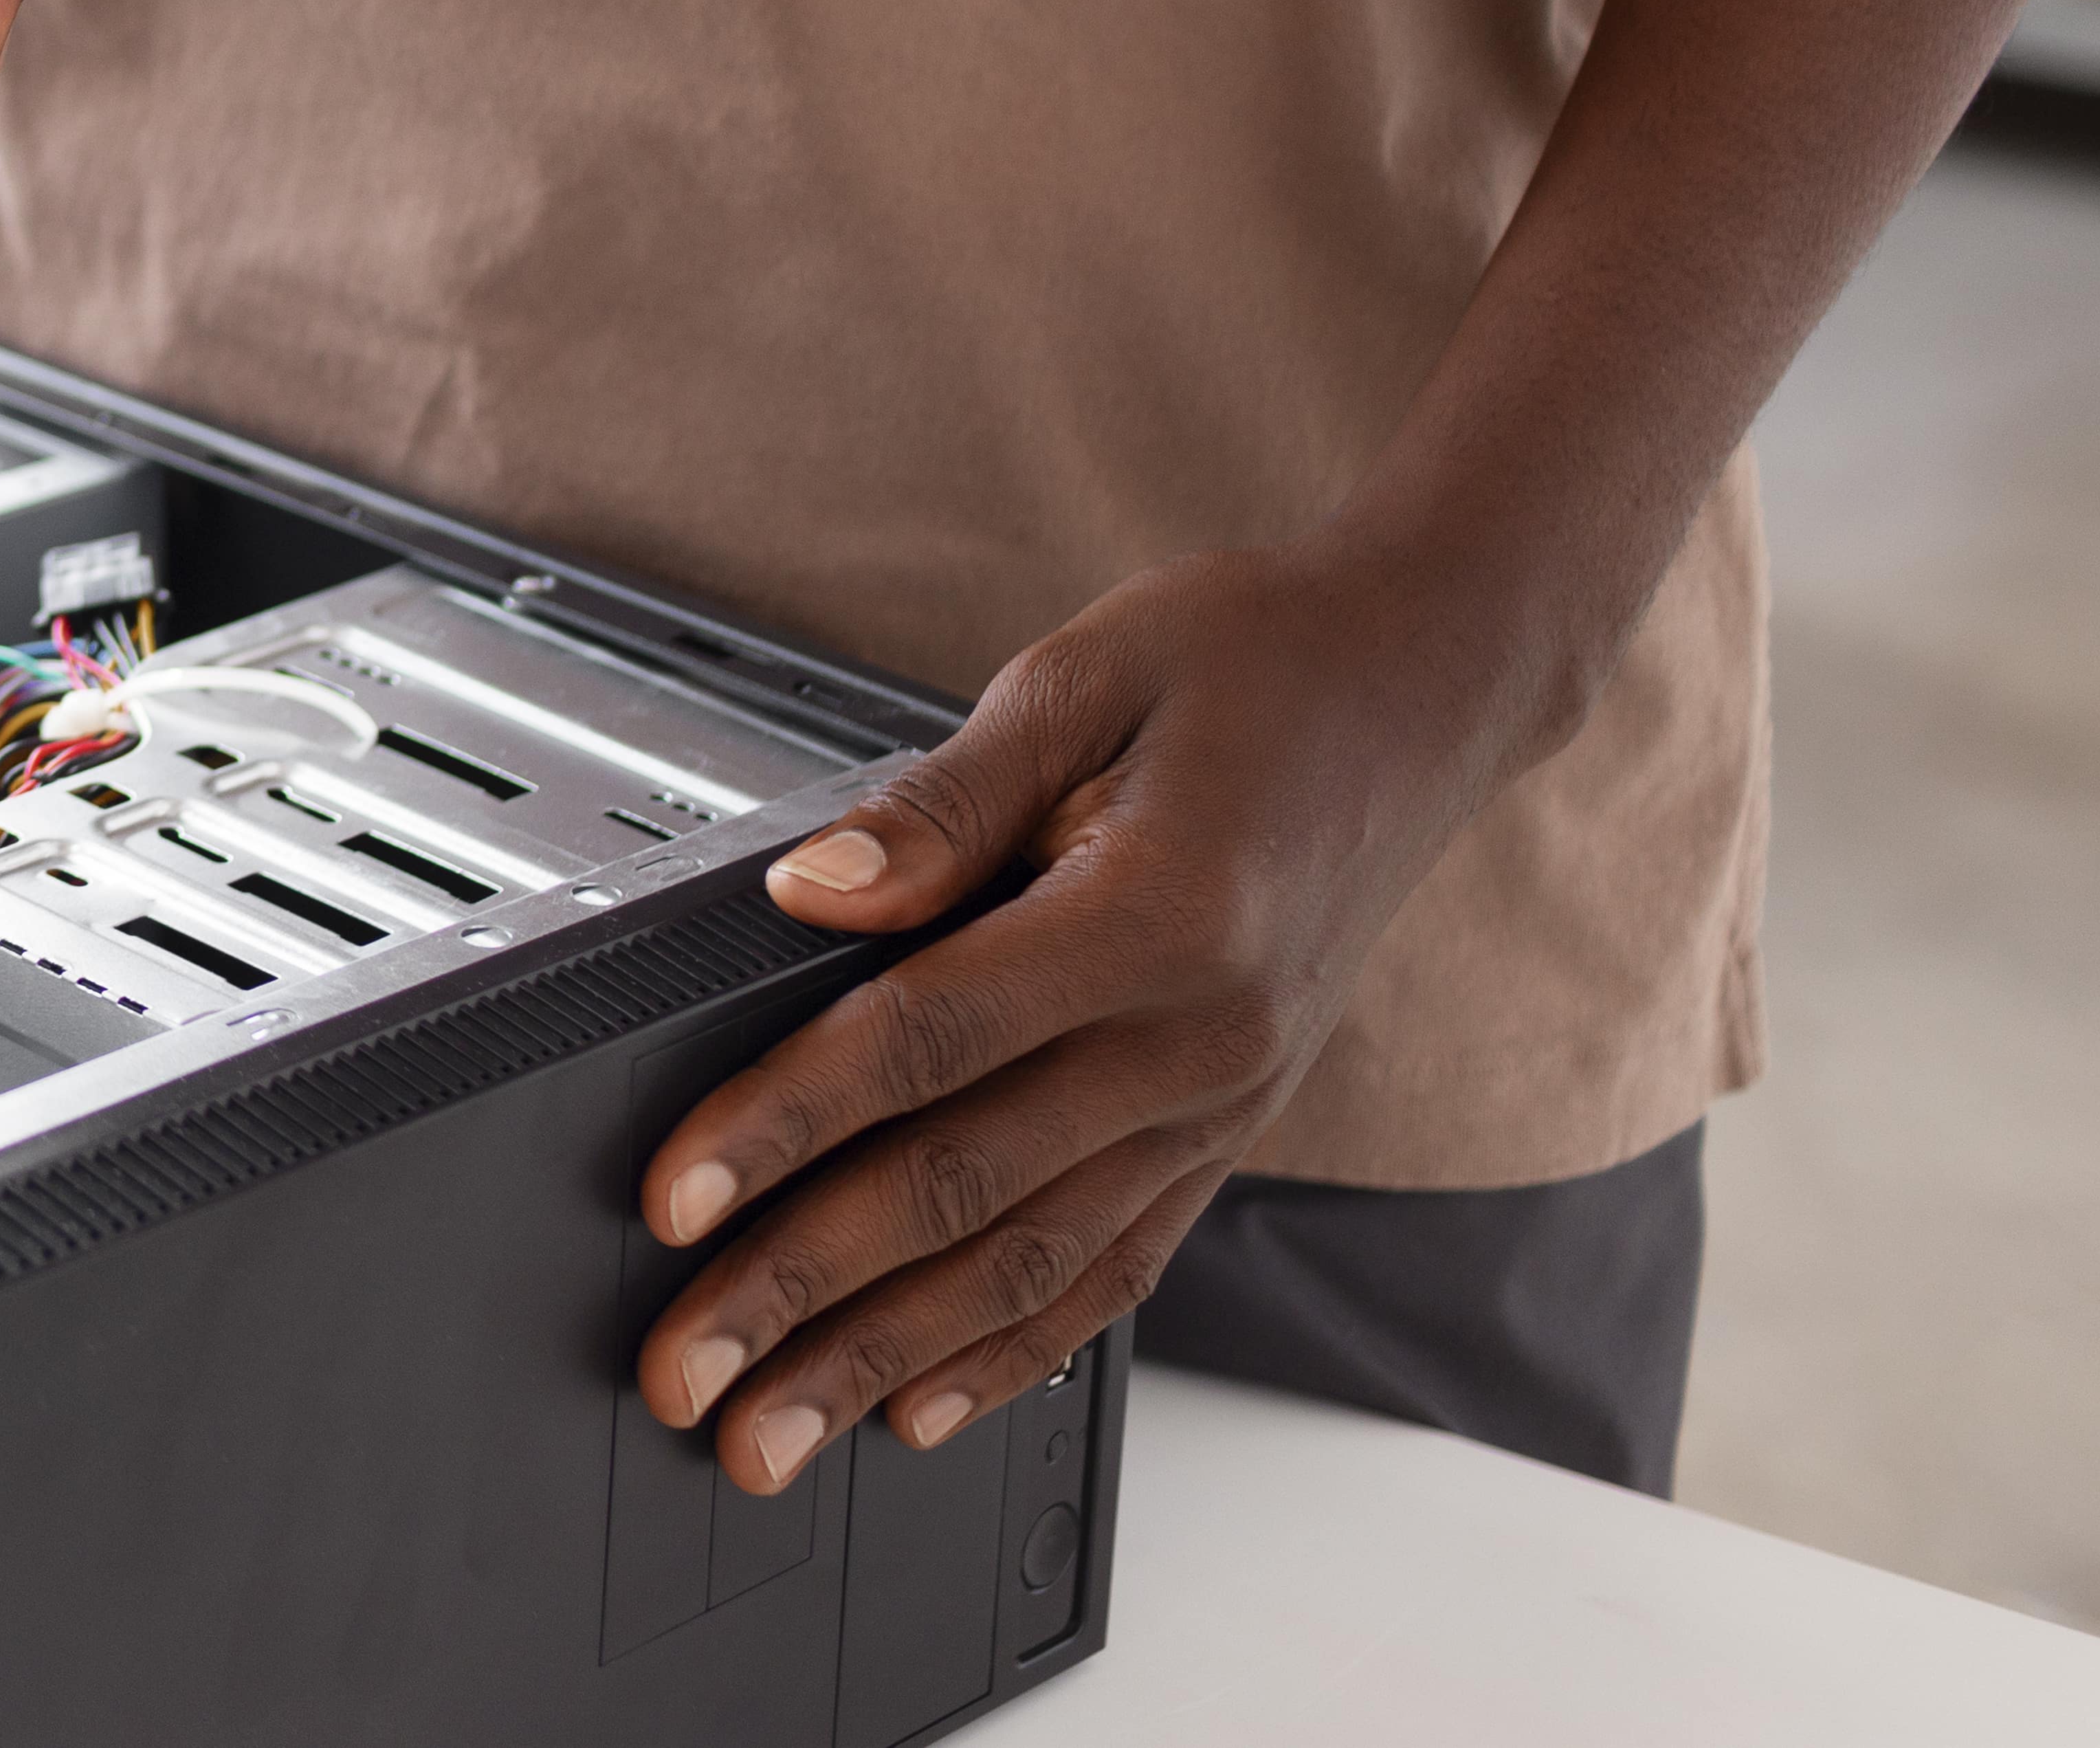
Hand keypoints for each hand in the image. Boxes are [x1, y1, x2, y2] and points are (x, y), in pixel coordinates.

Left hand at [631, 547, 1527, 1494]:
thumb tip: (812, 893)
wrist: (1424, 686)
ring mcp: (1223, 1101)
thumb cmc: (1251, 661)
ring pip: (1029, 1264)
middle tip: (680, 1376)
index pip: (926, 1044)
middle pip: (961, 1189)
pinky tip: (921, 1408)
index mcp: (1157, 916)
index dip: (784, 1127)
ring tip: (770, 1437)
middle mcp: (1200, 1039)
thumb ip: (937, 803)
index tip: (675, 1203)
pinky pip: (1114, 1267)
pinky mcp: (1229, 1128)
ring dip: (885, 1362)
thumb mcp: (1080, 677)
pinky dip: (1014, 1352)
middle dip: (802, 1296)